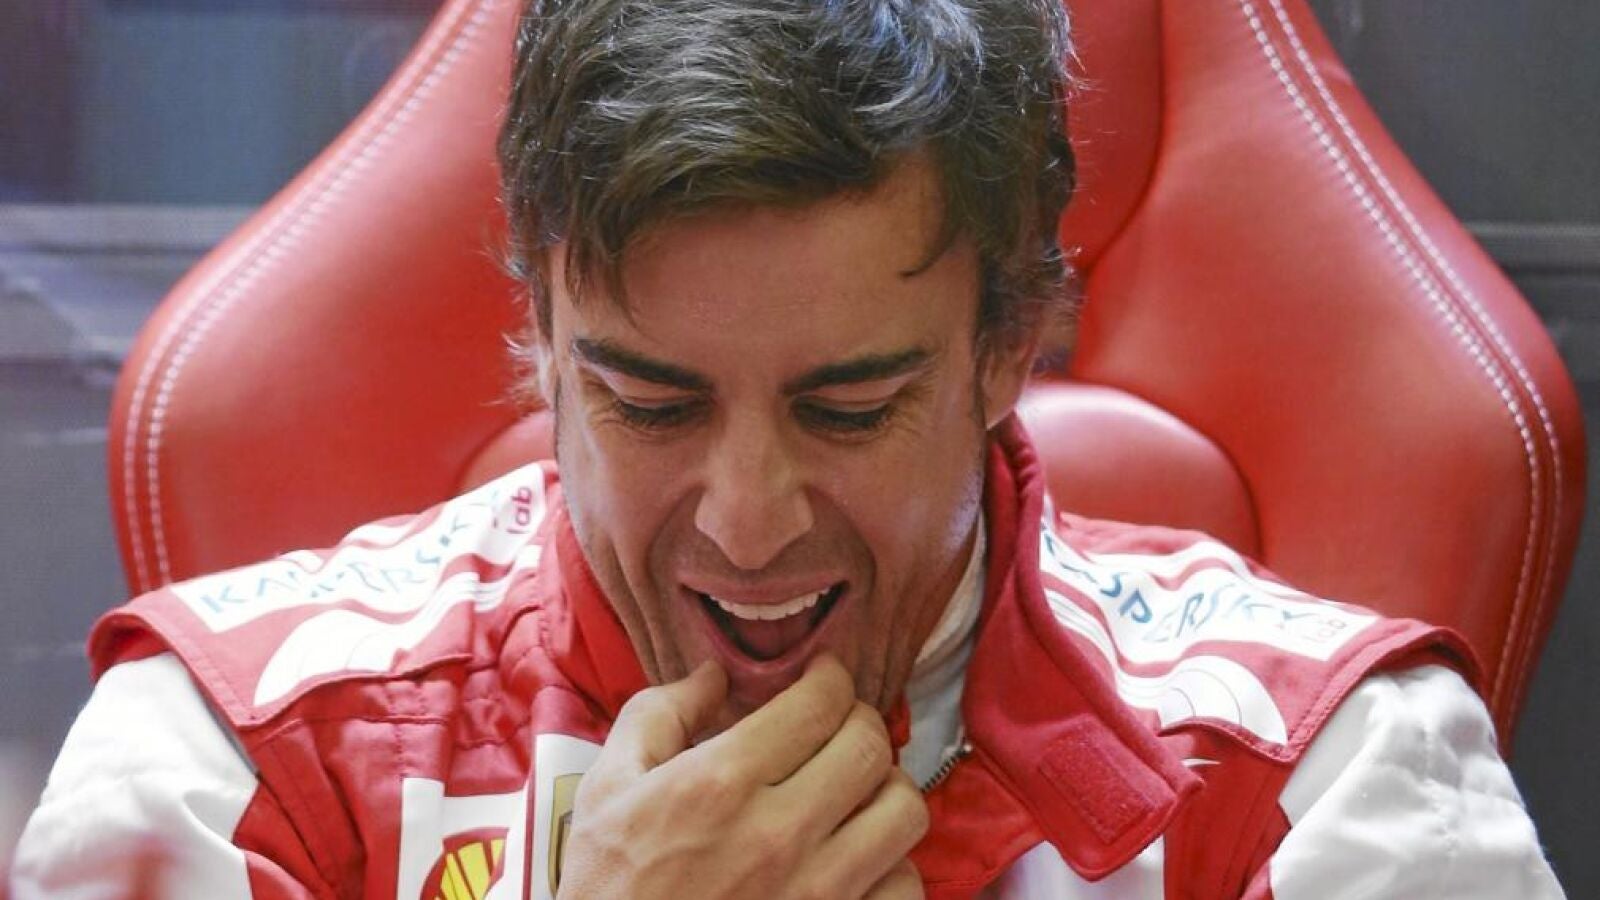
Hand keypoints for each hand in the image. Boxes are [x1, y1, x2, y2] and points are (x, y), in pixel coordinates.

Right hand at [555, 655, 928, 898]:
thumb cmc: (606, 886)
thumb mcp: (604, 790)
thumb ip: (657, 716)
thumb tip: (715, 675)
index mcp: (720, 783)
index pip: (820, 703)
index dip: (830, 678)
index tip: (823, 679)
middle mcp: (778, 833)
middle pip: (871, 748)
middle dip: (861, 723)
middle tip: (840, 727)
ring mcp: (816, 892)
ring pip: (904, 814)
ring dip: (885, 792)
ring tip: (857, 792)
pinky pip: (904, 888)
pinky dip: (892, 868)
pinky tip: (861, 861)